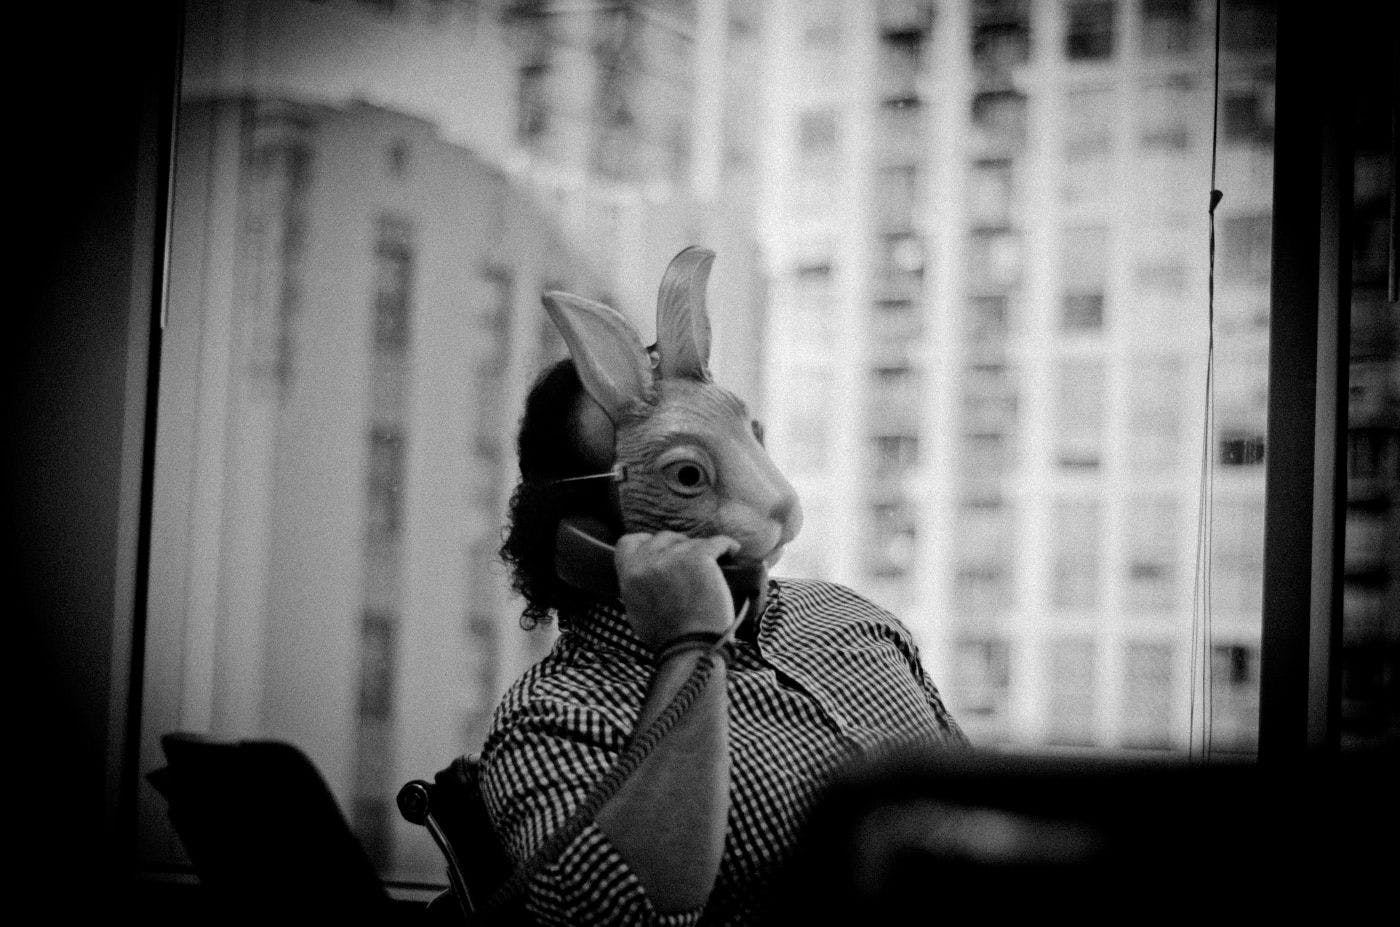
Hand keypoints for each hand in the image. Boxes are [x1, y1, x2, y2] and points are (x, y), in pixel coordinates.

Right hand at [614, 531, 738, 650]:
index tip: (661, 550)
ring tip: (715, 564)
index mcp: (629, 574)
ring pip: (690, 542)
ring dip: (701, 551)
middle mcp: (648, 561)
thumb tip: (646, 570)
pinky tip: (732, 550)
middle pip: (664, 537)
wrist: (691, 648)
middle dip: (678, 547)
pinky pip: (717, 542)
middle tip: (692, 561)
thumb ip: (639, 584)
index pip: (630, 541)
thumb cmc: (668, 636)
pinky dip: (727, 545)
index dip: (646, 543)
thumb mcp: (638, 609)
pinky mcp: (699, 558)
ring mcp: (673, 557)